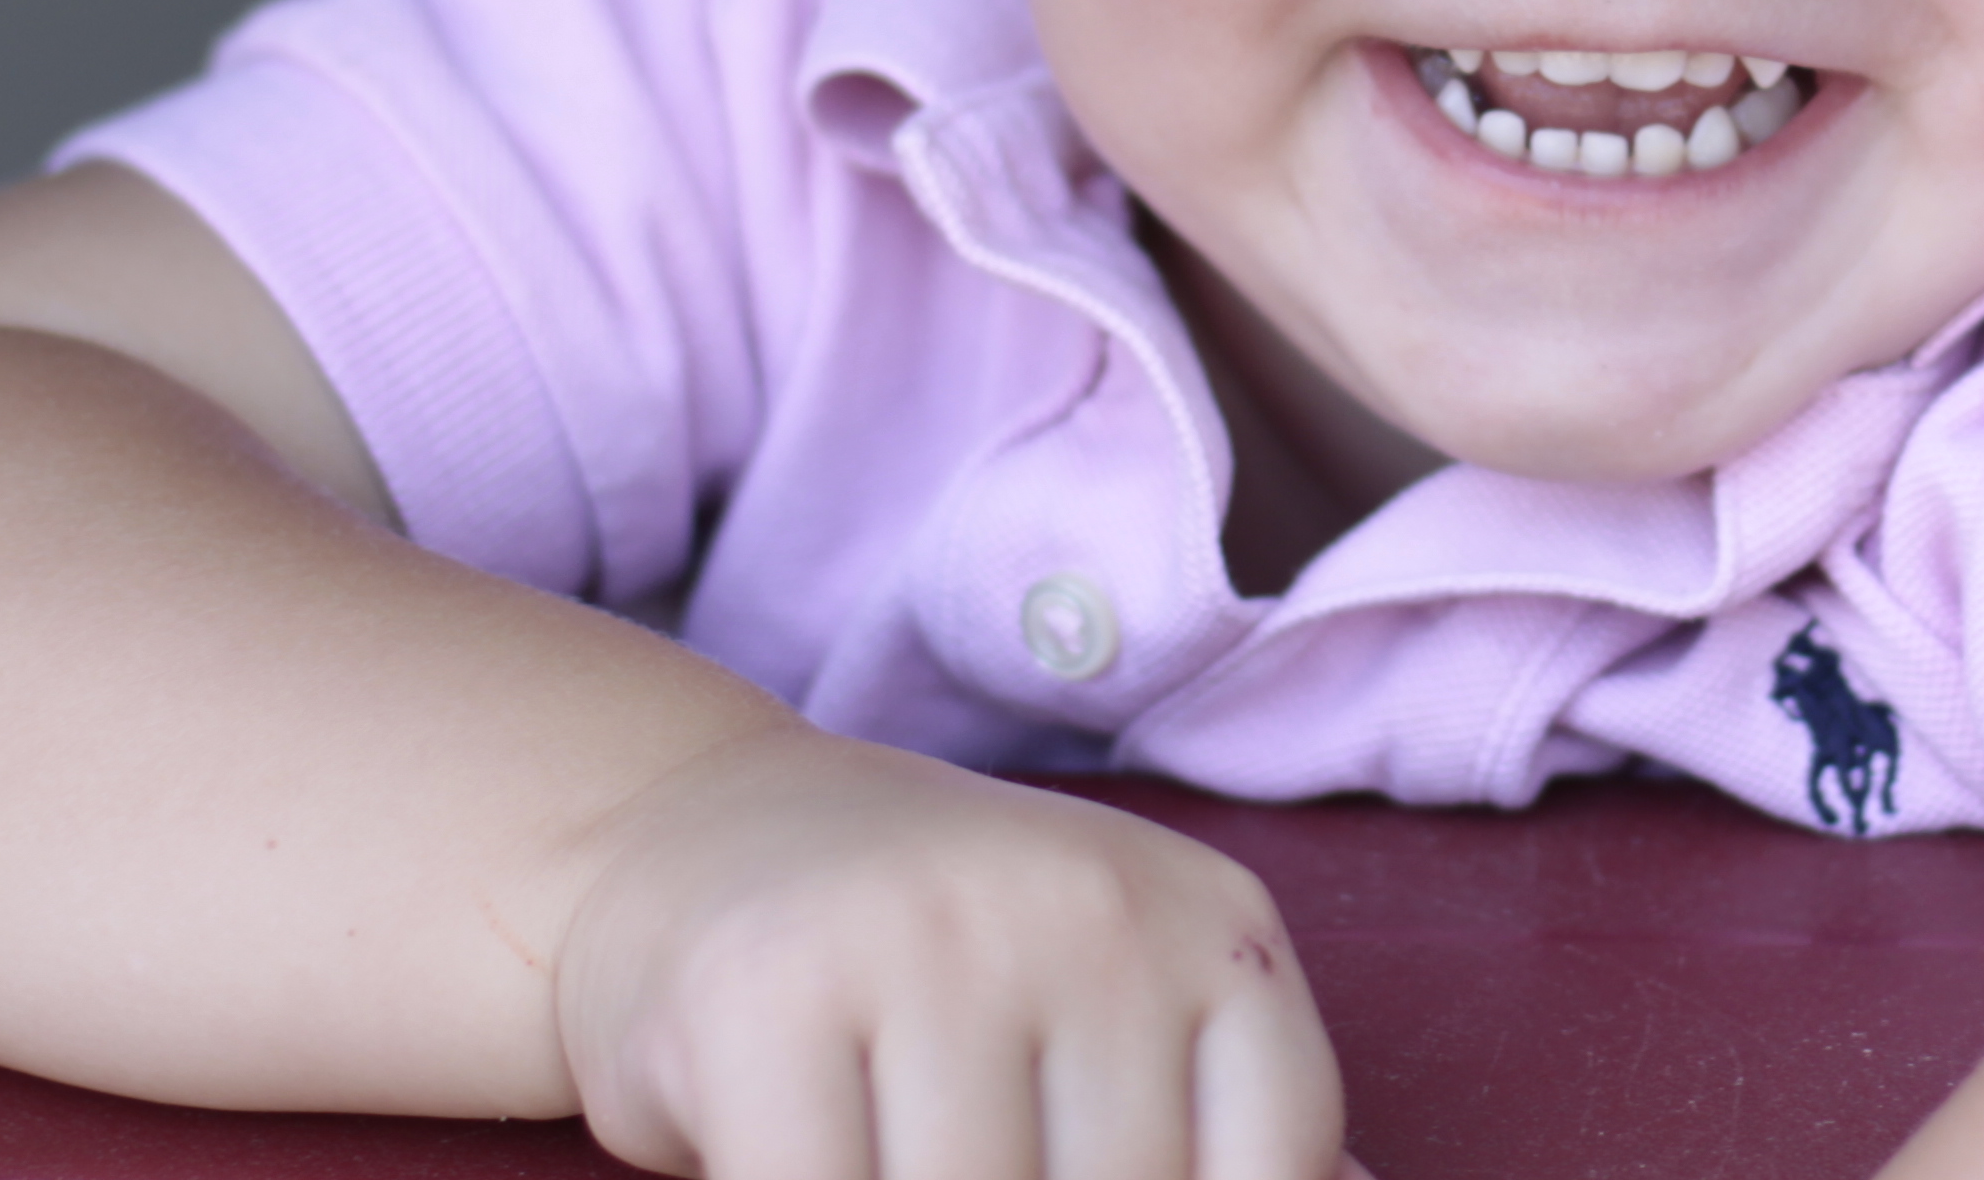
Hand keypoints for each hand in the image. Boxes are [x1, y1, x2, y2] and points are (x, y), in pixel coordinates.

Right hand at [553, 726, 1355, 1179]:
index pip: (1279, 1162)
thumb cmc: (949, 972)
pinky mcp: (769, 992)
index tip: (1095, 1178)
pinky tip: (802, 1151)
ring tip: (884, 1147)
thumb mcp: (1128, 1013)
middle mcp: (1094, 910)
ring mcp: (933, 939)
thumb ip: (1222, 1125)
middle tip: (989, 1148)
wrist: (704, 837)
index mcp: (1217, 925)